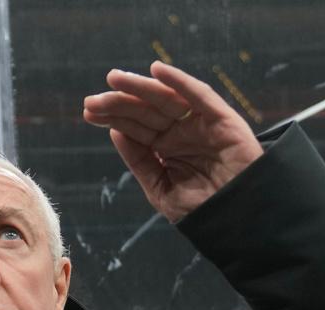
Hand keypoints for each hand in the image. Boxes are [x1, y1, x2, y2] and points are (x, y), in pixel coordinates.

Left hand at [83, 61, 262, 221]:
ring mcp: (200, 124)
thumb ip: (140, 161)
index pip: (134, 128)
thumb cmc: (201, 211)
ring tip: (114, 80)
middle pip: (145, 111)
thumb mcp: (160, 189)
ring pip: (166, 99)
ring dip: (140, 87)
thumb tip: (116, 131)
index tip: (89, 111)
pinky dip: (179, 82)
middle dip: (119, 103)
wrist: (236, 223)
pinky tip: (157, 71)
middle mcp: (181, 133)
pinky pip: (199, 95)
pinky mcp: (222, 120)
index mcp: (166, 149)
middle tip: (93, 99)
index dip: (112, 117)